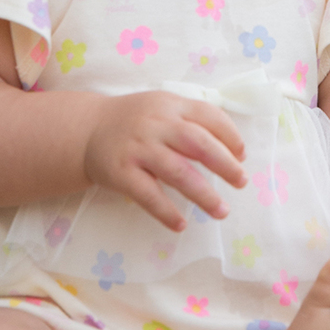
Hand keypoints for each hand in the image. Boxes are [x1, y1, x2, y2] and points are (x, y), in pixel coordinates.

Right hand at [83, 92, 247, 230]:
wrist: (88, 129)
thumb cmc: (135, 121)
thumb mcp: (162, 107)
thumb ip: (192, 120)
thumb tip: (232, 150)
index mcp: (170, 105)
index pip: (208, 115)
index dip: (230, 136)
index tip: (241, 155)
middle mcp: (155, 123)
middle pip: (198, 143)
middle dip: (225, 164)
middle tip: (241, 182)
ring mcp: (138, 148)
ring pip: (178, 172)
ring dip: (203, 194)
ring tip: (221, 210)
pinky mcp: (120, 172)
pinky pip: (148, 195)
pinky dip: (166, 212)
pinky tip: (181, 224)